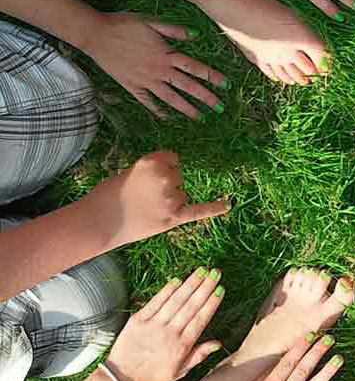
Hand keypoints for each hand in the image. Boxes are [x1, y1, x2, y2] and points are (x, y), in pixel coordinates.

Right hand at [80, 12, 225, 119]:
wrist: (96, 34)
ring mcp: (145, 81)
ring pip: (170, 98)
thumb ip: (175, 31)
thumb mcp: (151, 22)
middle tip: (220, 108)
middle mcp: (159, 70)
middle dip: (205, 98)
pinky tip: (168, 119)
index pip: (195, 68)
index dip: (212, 76)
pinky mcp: (132, 87)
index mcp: (166, 54)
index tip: (226, 85)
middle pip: (187, 86)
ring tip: (201, 118)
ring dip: (187, 109)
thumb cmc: (124, 24)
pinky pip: (148, 102)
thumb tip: (197, 35)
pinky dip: (158, 111)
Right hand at [80, 151, 229, 248]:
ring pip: (182, 194)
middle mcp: (165, 177)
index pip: (173, 158)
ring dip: (171, 200)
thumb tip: (172, 173)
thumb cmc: (108, 195)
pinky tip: (228, 204)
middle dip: (166, 184)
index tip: (152, 176)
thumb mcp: (129, 172)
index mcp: (152, 161)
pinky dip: (215, 208)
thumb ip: (152, 171)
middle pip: (179, 176)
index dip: (164, 167)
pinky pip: (200, 211)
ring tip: (147, 208)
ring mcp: (171, 198)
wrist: (99, 221)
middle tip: (144, 196)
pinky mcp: (173, 218)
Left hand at [104, 268, 224, 380]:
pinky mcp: (138, 320)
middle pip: (190, 306)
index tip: (220, 289)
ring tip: (201, 271)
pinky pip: (155, 302)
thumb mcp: (180, 372)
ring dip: (189, 284)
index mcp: (182, 346)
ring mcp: (153, 325)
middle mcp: (169, 333)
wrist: (121, 379)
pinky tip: (177, 280)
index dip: (211, 302)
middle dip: (204, 287)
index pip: (200, 319)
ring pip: (175, 301)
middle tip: (215, 273)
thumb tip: (218, 343)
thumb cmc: (152, 377)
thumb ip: (199, 356)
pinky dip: (167, 290)